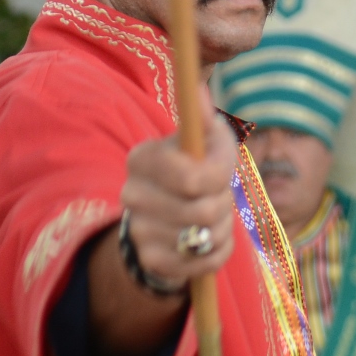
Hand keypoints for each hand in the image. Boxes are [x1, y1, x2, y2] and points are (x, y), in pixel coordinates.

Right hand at [120, 110, 240, 290]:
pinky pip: (201, 263)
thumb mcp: (205, 140)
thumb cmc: (196, 166)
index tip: (222, 174)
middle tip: (219, 199)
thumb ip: (205, 119)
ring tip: (213, 219)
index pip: (192, 179)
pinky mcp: (150, 260)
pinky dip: (217, 253)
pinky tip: (208, 240)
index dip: (220, 179)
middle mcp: (132, 194)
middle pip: (202, 212)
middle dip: (223, 206)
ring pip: (204, 239)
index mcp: (142, 159)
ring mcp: (138, 230)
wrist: (171, 215)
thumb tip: (199, 92)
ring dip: (221, 230)